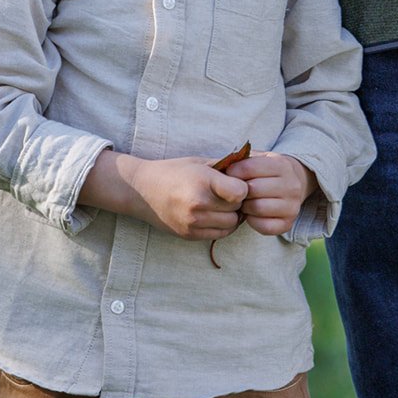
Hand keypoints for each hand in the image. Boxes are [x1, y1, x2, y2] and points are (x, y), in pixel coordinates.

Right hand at [81, 152, 248, 240]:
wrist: (143, 191)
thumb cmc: (174, 171)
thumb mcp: (199, 162)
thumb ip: (225, 166)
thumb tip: (254, 164)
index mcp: (202, 181)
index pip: (240, 192)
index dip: (242, 187)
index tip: (235, 182)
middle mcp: (198, 204)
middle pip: (237, 208)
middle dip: (238, 201)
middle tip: (229, 193)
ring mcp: (193, 223)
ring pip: (231, 224)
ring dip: (231, 215)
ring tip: (221, 203)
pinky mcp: (190, 235)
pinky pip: (219, 234)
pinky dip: (222, 225)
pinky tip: (213, 213)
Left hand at [226, 152, 316, 235]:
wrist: (294, 185)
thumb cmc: (268, 172)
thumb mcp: (260, 159)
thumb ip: (243, 161)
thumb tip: (222, 168)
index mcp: (283, 165)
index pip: (250, 168)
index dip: (234, 171)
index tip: (228, 175)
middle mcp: (292, 186)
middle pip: (253, 189)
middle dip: (240, 191)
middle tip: (235, 192)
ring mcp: (292, 207)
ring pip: (257, 208)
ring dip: (245, 206)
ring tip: (244, 202)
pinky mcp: (288, 224)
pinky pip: (264, 226)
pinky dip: (253, 221)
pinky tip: (251, 213)